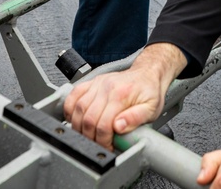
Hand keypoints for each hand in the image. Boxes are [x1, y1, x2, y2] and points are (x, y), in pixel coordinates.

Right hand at [64, 43, 185, 149]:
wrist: (148, 73)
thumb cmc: (149, 91)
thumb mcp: (151, 108)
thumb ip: (135, 118)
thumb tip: (118, 127)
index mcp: (121, 95)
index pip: (104, 124)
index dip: (103, 141)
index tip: (107, 148)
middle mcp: (107, 88)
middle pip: (88, 118)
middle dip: (90, 137)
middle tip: (97, 144)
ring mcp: (98, 84)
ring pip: (77, 107)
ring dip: (78, 126)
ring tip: (86, 135)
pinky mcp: (92, 82)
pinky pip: (74, 94)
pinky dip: (69, 108)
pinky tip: (74, 118)